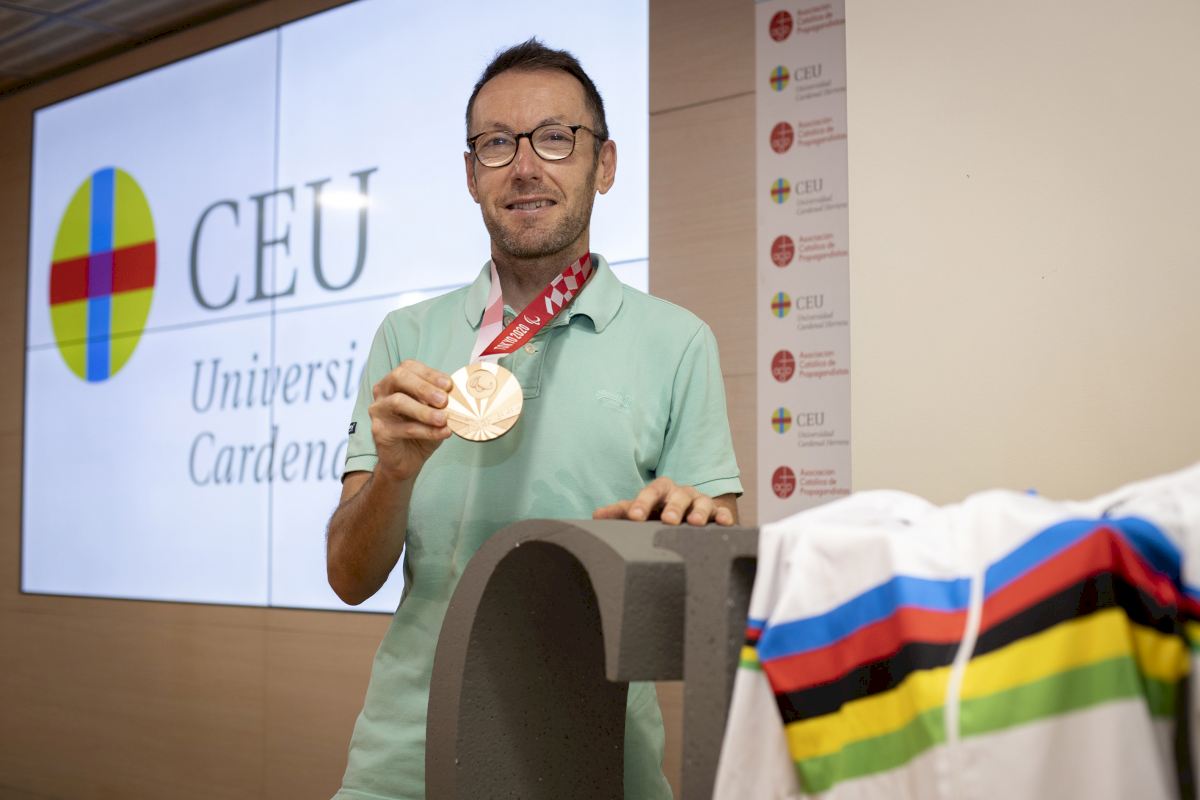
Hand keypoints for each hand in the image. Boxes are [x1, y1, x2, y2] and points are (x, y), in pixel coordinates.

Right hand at [368, 359, 453, 481]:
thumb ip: (441, 401)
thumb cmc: (421, 430)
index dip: (430, 374)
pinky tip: (443, 433)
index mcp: (395, 381)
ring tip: (443, 419)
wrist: (407, 460)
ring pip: (398, 402)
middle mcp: (383, 391)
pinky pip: (404, 428)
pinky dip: (427, 430)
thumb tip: (458, 393)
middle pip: (399, 377)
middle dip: (424, 387)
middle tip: (444, 400)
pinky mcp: (379, 430)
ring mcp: (378, 410)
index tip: (449, 385)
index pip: (409, 367)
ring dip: (424, 410)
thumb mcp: (435, 411)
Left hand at [592, 477, 736, 526]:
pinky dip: (724, 517)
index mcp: (660, 490)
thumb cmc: (659, 511)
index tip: (634, 517)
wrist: (687, 514)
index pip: (650, 492)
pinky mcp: (717, 513)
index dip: (642, 503)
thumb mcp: (641, 510)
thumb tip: (595, 515)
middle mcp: (681, 493)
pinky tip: (725, 524)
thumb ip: (620, 512)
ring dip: (699, 512)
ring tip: (696, 523)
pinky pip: (722, 513)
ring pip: (701, 502)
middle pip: (677, 495)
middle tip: (668, 520)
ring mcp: (700, 502)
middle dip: (673, 507)